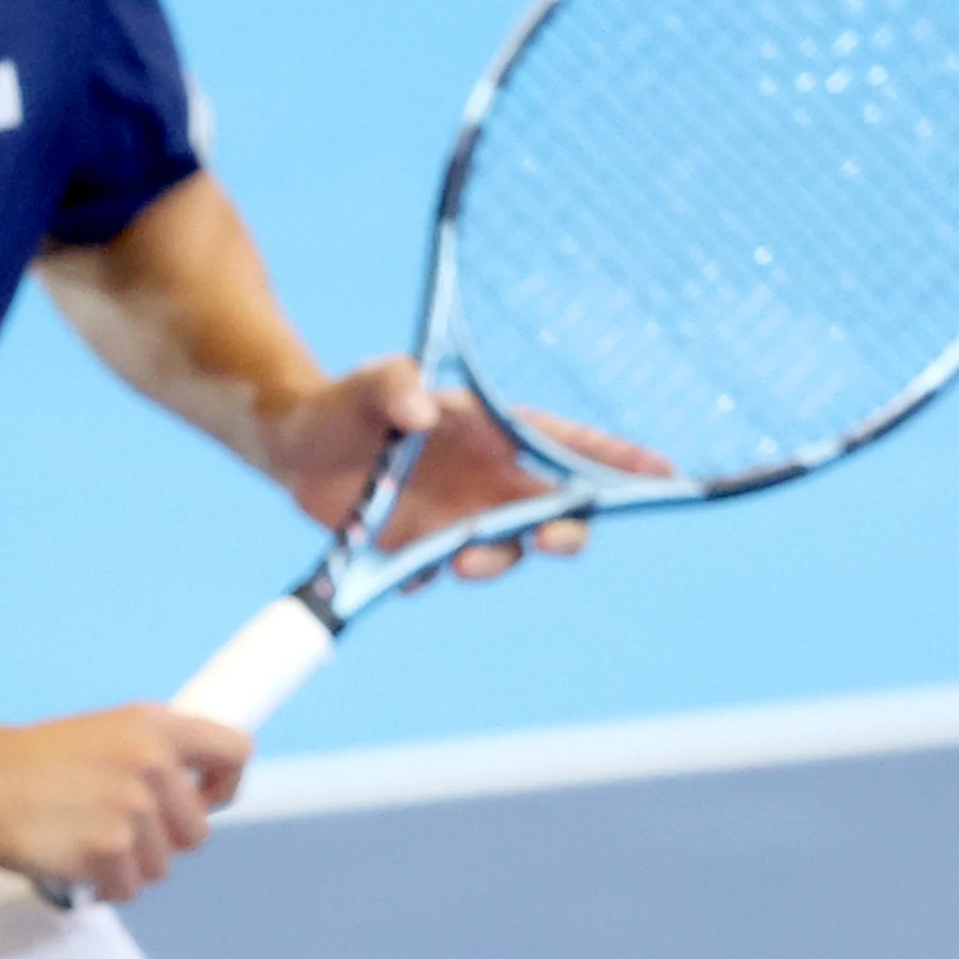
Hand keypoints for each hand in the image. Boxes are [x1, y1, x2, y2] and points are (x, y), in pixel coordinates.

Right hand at [0, 705, 250, 903]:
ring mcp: (131, 809)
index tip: (205, 799)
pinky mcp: (107, 850)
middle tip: (123, 831)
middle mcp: (152, 763)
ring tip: (91, 844)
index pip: (235, 752)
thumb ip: (153, 753)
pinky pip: (130, 889)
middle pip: (198, 831)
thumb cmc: (32, 760)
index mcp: (156, 727)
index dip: (225, 785)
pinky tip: (78, 863)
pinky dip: (106, 887)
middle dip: (165, 840)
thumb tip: (195, 791)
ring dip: (131, 866)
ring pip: (163, 866)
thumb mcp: (106, 731)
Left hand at [267, 357, 669, 579]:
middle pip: (555, 511)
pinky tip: (406, 567)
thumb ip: (392, 386)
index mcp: (495, 431)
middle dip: (566, 529)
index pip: (569, 445)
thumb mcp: (368, 384)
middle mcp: (490, 478)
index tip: (662, 474)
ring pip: (506, 550)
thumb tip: (418, 409)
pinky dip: (433, 573)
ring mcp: (461, 517)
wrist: (296, 448)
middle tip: (549, 539)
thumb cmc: (347, 403)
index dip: (618, 460)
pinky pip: (445, 572)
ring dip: (496, 560)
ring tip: (460, 560)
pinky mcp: (425, 549)